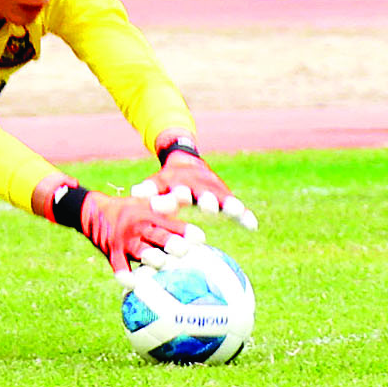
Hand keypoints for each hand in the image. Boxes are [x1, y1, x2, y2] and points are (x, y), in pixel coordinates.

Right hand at [79, 191, 199, 272]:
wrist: (94, 211)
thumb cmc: (130, 210)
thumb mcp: (147, 203)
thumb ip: (167, 203)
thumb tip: (186, 196)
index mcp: (151, 216)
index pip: (171, 224)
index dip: (185, 230)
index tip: (200, 238)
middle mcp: (140, 228)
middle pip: (158, 235)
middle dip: (170, 242)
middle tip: (184, 249)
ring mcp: (126, 241)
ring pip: (139, 250)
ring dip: (150, 256)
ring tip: (160, 262)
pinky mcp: (113, 252)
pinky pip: (118, 265)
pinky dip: (124, 274)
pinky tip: (131, 282)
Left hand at [134, 149, 258, 230]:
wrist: (186, 161)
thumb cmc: (167, 180)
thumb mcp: (157, 183)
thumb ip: (149, 190)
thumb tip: (135, 192)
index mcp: (179, 183)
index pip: (176, 191)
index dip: (174, 198)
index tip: (173, 201)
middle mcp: (199, 185)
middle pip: (204, 193)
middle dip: (207, 200)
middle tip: (209, 207)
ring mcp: (214, 190)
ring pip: (223, 198)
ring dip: (229, 205)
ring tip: (236, 212)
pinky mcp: (226, 196)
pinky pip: (237, 206)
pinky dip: (244, 215)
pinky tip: (252, 225)